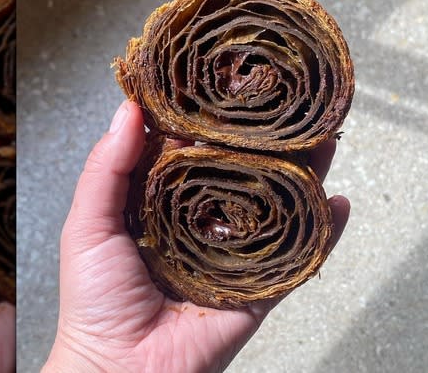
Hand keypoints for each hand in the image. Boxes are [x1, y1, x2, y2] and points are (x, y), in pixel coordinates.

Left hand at [44, 100, 350, 372]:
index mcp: (162, 204)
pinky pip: (297, 256)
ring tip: (324, 140)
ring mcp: (236, 253)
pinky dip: (323, 232)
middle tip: (289, 104)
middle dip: (268, 141)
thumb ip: (106, 167)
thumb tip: (130, 108)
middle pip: (244, 173)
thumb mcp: (88, 225)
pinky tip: (338, 203)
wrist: (121, 371)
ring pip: (276, 206)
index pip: (194, 151)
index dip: (212, 120)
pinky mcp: (260, 286)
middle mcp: (203, 222)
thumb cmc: (96, 302)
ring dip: (304, 174)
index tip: (232, 84)